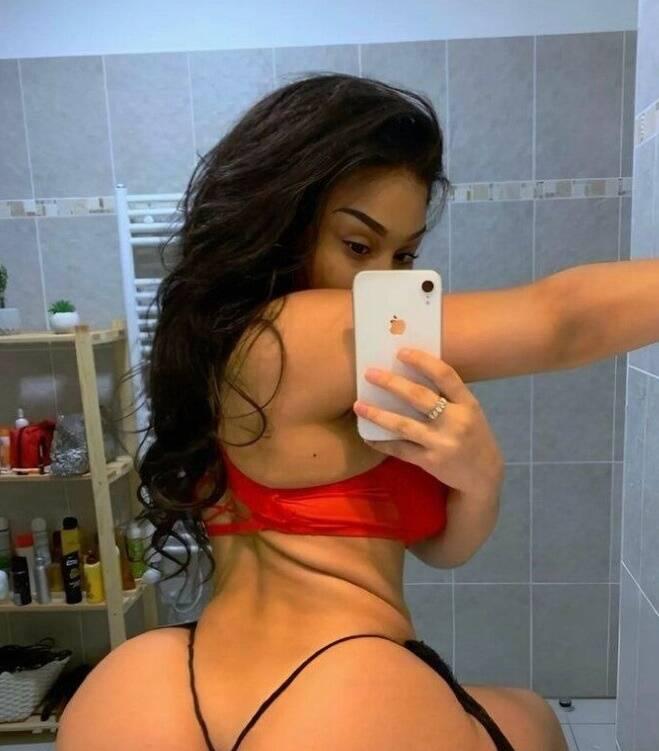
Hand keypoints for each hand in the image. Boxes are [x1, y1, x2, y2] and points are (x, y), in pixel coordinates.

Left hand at [352, 348, 503, 497]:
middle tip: (369, 373)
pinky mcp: (430, 461)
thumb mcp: (469, 412)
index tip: (401, 352)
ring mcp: (442, 443)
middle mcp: (456, 422)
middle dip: (391, 383)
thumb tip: (410, 374)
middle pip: (419, 397)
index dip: (422, 361)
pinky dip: (382, 443)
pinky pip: (400, 450)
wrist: (484, 476)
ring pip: (403, 425)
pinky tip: (367, 436)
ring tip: (359, 406)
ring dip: (378, 415)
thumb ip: (447, 396)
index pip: (445, 375)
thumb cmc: (473, 436)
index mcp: (468, 404)